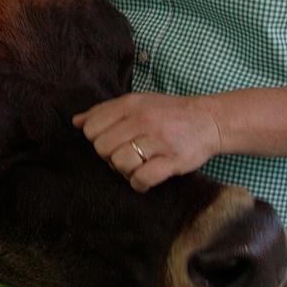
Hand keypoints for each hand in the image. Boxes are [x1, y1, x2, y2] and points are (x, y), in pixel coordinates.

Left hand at [73, 93, 223, 192]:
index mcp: (131, 104)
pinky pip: (142, 178)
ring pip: (120, 163)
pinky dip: (139, 184)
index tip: (111, 140)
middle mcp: (143, 120)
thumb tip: (76, 122)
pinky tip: (144, 180)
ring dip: (124, 171)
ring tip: (135, 167)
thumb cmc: (169, 113)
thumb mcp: (137, 102)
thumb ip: (105, 111)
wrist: (210, 120)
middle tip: (125, 154)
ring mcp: (158, 140)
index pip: (91, 127)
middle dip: (109, 156)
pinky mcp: (173, 160)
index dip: (96, 138)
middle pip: (102, 148)